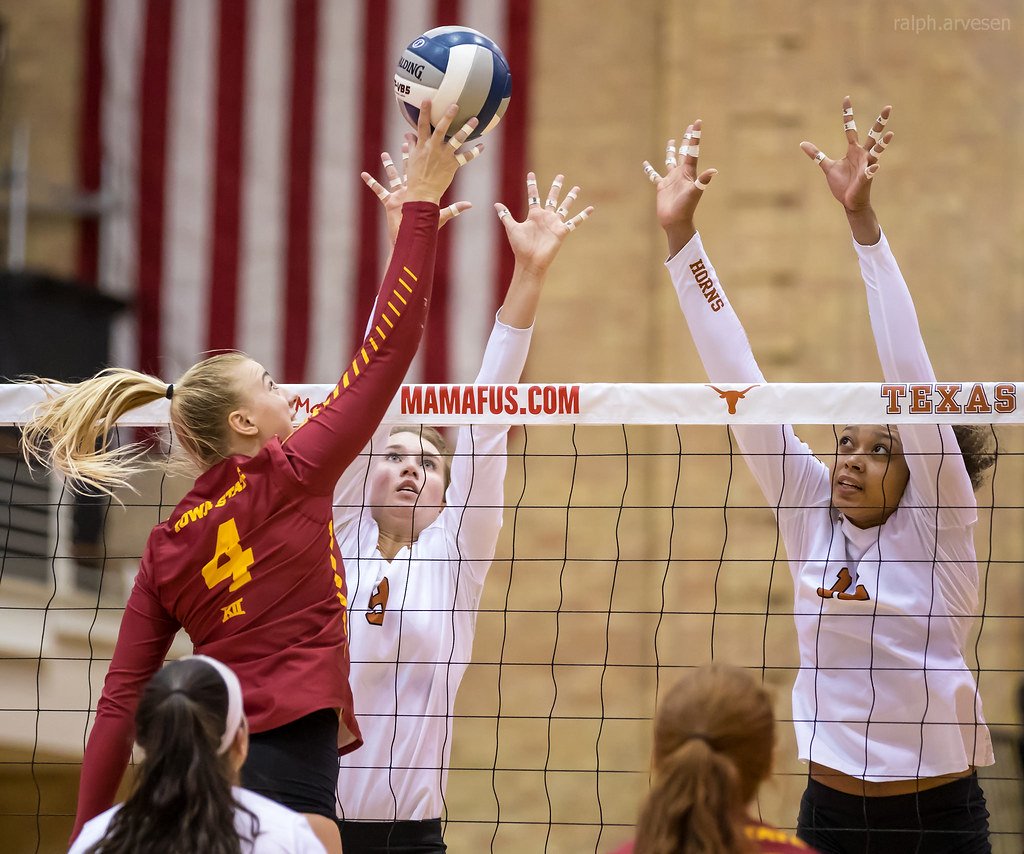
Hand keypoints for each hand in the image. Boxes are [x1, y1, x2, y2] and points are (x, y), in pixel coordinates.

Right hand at [361, 144, 472, 244]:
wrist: (410, 239)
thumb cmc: (424, 229)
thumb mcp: (439, 217)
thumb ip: (453, 210)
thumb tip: (469, 205)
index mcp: (422, 192)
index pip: (425, 172)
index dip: (425, 161)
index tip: (427, 150)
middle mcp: (411, 191)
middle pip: (409, 169)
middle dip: (407, 156)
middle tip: (405, 142)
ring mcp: (399, 196)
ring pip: (392, 176)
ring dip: (388, 165)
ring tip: (383, 154)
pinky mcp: (389, 203)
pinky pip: (378, 190)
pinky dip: (371, 183)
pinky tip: (363, 174)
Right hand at [404, 100, 484, 204]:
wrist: (422, 194)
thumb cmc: (414, 177)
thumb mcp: (410, 159)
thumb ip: (411, 145)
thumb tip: (408, 134)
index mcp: (422, 145)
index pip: (421, 125)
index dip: (424, 112)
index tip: (427, 99)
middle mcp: (433, 148)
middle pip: (441, 128)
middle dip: (448, 116)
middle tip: (455, 105)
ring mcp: (444, 156)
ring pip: (457, 140)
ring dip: (466, 129)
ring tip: (475, 120)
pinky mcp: (452, 165)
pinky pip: (466, 157)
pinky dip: (474, 152)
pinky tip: (482, 146)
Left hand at [494, 172, 594, 275]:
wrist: (529, 261)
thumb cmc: (520, 247)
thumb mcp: (512, 228)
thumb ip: (505, 215)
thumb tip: (496, 204)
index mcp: (534, 215)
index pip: (533, 195)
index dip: (532, 184)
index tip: (531, 173)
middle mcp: (545, 217)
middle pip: (552, 198)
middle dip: (556, 187)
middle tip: (560, 176)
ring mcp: (554, 223)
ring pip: (564, 207)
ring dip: (570, 198)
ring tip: (576, 188)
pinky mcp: (562, 231)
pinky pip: (574, 222)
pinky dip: (583, 216)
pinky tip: (591, 208)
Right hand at [642, 119, 717, 255]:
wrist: (676, 221)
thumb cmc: (686, 208)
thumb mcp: (695, 193)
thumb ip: (703, 181)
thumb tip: (714, 171)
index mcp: (688, 172)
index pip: (692, 150)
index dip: (695, 136)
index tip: (697, 122)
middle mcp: (680, 173)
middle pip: (684, 152)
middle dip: (687, 140)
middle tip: (690, 127)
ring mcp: (671, 179)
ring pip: (670, 161)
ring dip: (671, 151)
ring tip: (672, 141)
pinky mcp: (662, 186)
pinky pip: (654, 175)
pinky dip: (649, 169)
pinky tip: (645, 163)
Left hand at [800, 97, 893, 212]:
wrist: (850, 202)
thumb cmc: (842, 184)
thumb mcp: (827, 167)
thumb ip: (817, 155)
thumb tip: (802, 143)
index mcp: (853, 150)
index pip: (850, 128)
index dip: (848, 114)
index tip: (846, 99)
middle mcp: (863, 154)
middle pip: (873, 135)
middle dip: (880, 122)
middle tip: (888, 107)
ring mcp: (866, 165)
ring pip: (877, 151)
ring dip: (883, 144)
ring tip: (890, 134)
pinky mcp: (866, 178)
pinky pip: (869, 173)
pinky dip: (872, 170)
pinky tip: (874, 167)